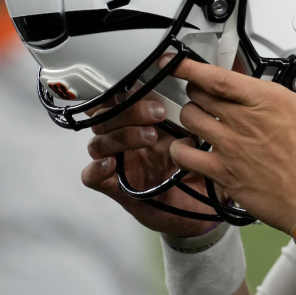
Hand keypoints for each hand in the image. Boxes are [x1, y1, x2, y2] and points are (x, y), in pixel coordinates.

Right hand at [81, 92, 218, 237]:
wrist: (201, 211)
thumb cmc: (197, 171)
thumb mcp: (198, 139)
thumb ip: (194, 116)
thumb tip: (204, 86)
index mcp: (142, 124)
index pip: (119, 100)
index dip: (126, 90)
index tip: (148, 83)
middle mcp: (126, 141)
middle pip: (107, 116)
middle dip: (130, 110)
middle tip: (158, 113)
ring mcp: (119, 163)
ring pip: (99, 141)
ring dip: (122, 134)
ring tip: (151, 137)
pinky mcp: (115, 188)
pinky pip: (91, 177)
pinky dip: (96, 168)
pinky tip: (112, 163)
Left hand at [169, 57, 295, 233]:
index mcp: (269, 101)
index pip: (219, 76)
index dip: (192, 66)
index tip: (180, 61)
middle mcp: (246, 121)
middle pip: (199, 94)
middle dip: (197, 89)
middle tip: (202, 91)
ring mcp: (232, 147)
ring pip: (189, 119)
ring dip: (190, 115)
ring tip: (198, 117)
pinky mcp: (225, 173)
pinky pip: (187, 156)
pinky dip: (181, 149)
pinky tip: (188, 148)